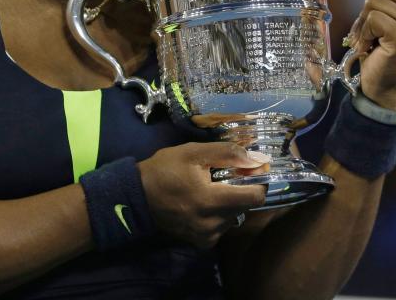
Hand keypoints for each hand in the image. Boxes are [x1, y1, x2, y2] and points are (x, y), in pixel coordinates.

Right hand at [137, 142, 267, 248]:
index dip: (258, 181)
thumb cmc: (165, 170)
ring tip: (209, 190)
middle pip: (245, 206)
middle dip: (240, 189)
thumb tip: (256, 158)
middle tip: (222, 177)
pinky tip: (203, 204)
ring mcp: (207, 236)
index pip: (256, 197)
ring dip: (229, 203)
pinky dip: (219, 215)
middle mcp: (213, 224)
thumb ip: (227, 153)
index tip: (250, 170)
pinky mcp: (201, 243)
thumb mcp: (193, 152)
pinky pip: (222, 227)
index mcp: (212, 200)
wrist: (137, 196)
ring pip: (234, 217)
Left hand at [347, 0, 395, 109]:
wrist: (384, 84)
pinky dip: (363, 32)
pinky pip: (372, 18)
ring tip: (373, 36)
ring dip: (363, 21)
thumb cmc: (381, 44)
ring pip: (373, 1)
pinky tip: (372, 45)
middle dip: (368, 2)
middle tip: (373, 25)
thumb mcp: (386, 9)